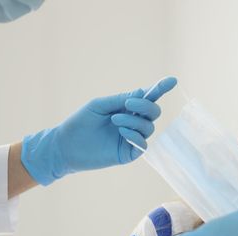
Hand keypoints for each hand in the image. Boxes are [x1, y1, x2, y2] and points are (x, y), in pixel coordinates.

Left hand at [20, 77, 176, 184]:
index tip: (172, 80)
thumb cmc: (80, 123)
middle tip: (128, 104)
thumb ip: (121, 99)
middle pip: (154, 112)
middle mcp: (133, 123)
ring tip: (115, 120)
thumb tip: (143, 92)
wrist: (65, 146)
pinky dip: (135, 135)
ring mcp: (132, 138)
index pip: (148, 98)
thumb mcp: (100, 105)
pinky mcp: (129, 153)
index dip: (160, 88)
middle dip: (145, 106)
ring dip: (134, 120)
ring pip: (148, 127)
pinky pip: (143, 143)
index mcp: (126, 109)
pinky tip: (122, 132)